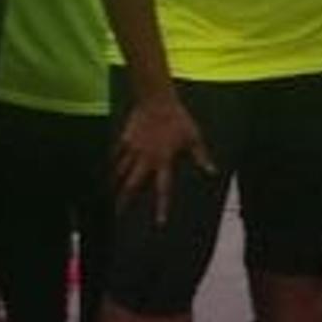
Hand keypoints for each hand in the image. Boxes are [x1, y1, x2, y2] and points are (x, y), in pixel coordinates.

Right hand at [111, 91, 213, 224]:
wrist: (157, 99)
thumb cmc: (178, 118)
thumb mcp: (193, 137)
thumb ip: (201, 156)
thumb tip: (212, 172)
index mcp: (163, 161)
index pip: (163, 189)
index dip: (161, 207)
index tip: (159, 222)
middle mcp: (146, 158)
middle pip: (132, 184)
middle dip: (125, 200)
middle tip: (118, 213)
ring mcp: (133, 149)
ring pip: (121, 171)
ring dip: (116, 184)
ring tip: (111, 195)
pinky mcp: (125, 138)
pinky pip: (117, 153)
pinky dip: (113, 162)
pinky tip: (109, 169)